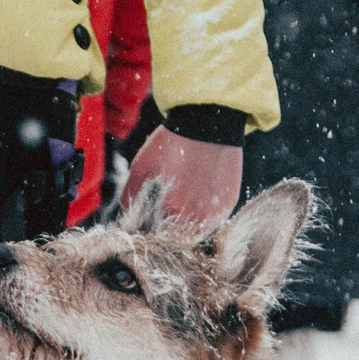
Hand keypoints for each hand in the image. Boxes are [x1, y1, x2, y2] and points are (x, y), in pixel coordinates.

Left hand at [129, 127, 243, 228]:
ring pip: (194, 230)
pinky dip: (204, 210)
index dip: (150, 225)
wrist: (207, 124)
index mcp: (170, 213)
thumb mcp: (140, 170)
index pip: (154, 235)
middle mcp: (195, 220)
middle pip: (175, 236)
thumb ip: (130, 199)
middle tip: (166, 202)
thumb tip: (131, 216)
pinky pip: (212, 218)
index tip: (149, 213)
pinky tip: (198, 190)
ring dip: (186, 219)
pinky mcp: (228, 206)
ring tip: (183, 196)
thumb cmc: (170, 145)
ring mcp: (215, 215)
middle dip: (168, 223)